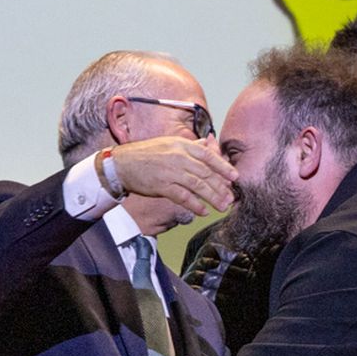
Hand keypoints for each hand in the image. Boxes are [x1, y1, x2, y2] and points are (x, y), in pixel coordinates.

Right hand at [113, 136, 234, 215]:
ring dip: (212, 197)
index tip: (235, 177)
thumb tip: (208, 144)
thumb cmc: (146, 154)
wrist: (122, 164)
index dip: (223, 167)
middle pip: (206, 172)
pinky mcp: (162, 185)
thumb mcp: (169, 144)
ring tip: (222, 207)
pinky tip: (203, 211)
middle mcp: (178, 156)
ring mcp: (170, 171)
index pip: (208, 155)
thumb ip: (190, 146)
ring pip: (198, 185)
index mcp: (181, 145)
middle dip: (221, 187)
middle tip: (231, 198)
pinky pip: (183, 196)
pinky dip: (195, 205)